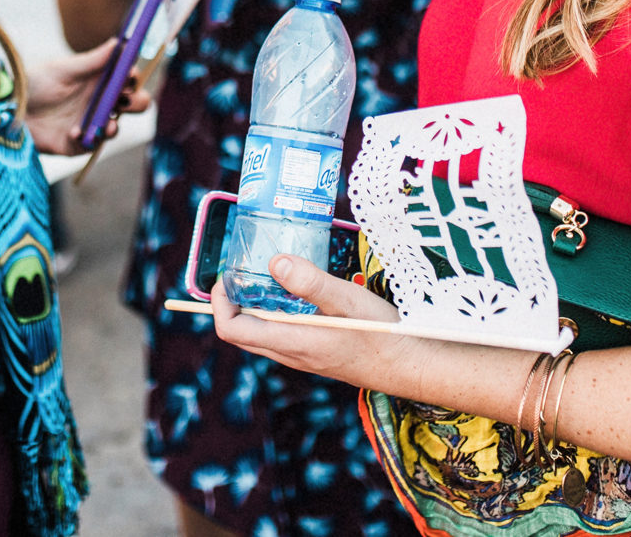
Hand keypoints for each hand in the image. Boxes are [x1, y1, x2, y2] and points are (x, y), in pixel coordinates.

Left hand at [21, 37, 153, 155]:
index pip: (128, 79)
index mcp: (99, 80)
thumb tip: (120, 43)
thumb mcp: (64, 70)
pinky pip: (90, 145)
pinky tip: (72, 132)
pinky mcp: (77, 143)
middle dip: (137, 103)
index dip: (133, 78)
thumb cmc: (36, 82)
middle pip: (134, 105)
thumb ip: (93, 60)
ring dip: (115, 127)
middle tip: (124, 102)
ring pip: (116, 128)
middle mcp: (99, 102)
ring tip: (108, 126)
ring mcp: (90, 123)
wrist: (10, 108)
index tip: (129, 77)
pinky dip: (85, 140)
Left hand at [211, 255, 419, 388]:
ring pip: (262, 333)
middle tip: (245, 268)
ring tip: (269, 274)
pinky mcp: (315, 353)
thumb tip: (274, 263)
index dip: (219, 303)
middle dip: (233, 300)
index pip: (232, 330)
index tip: (229, 275)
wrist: (411, 367)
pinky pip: (282, 334)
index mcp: (292, 342)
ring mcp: (303, 356)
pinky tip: (297, 291)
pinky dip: (276, 312)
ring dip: (255, 306)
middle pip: (242, 332)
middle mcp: (291, 354)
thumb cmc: (383, 335)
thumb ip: (310, 283)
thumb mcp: (347, 300)